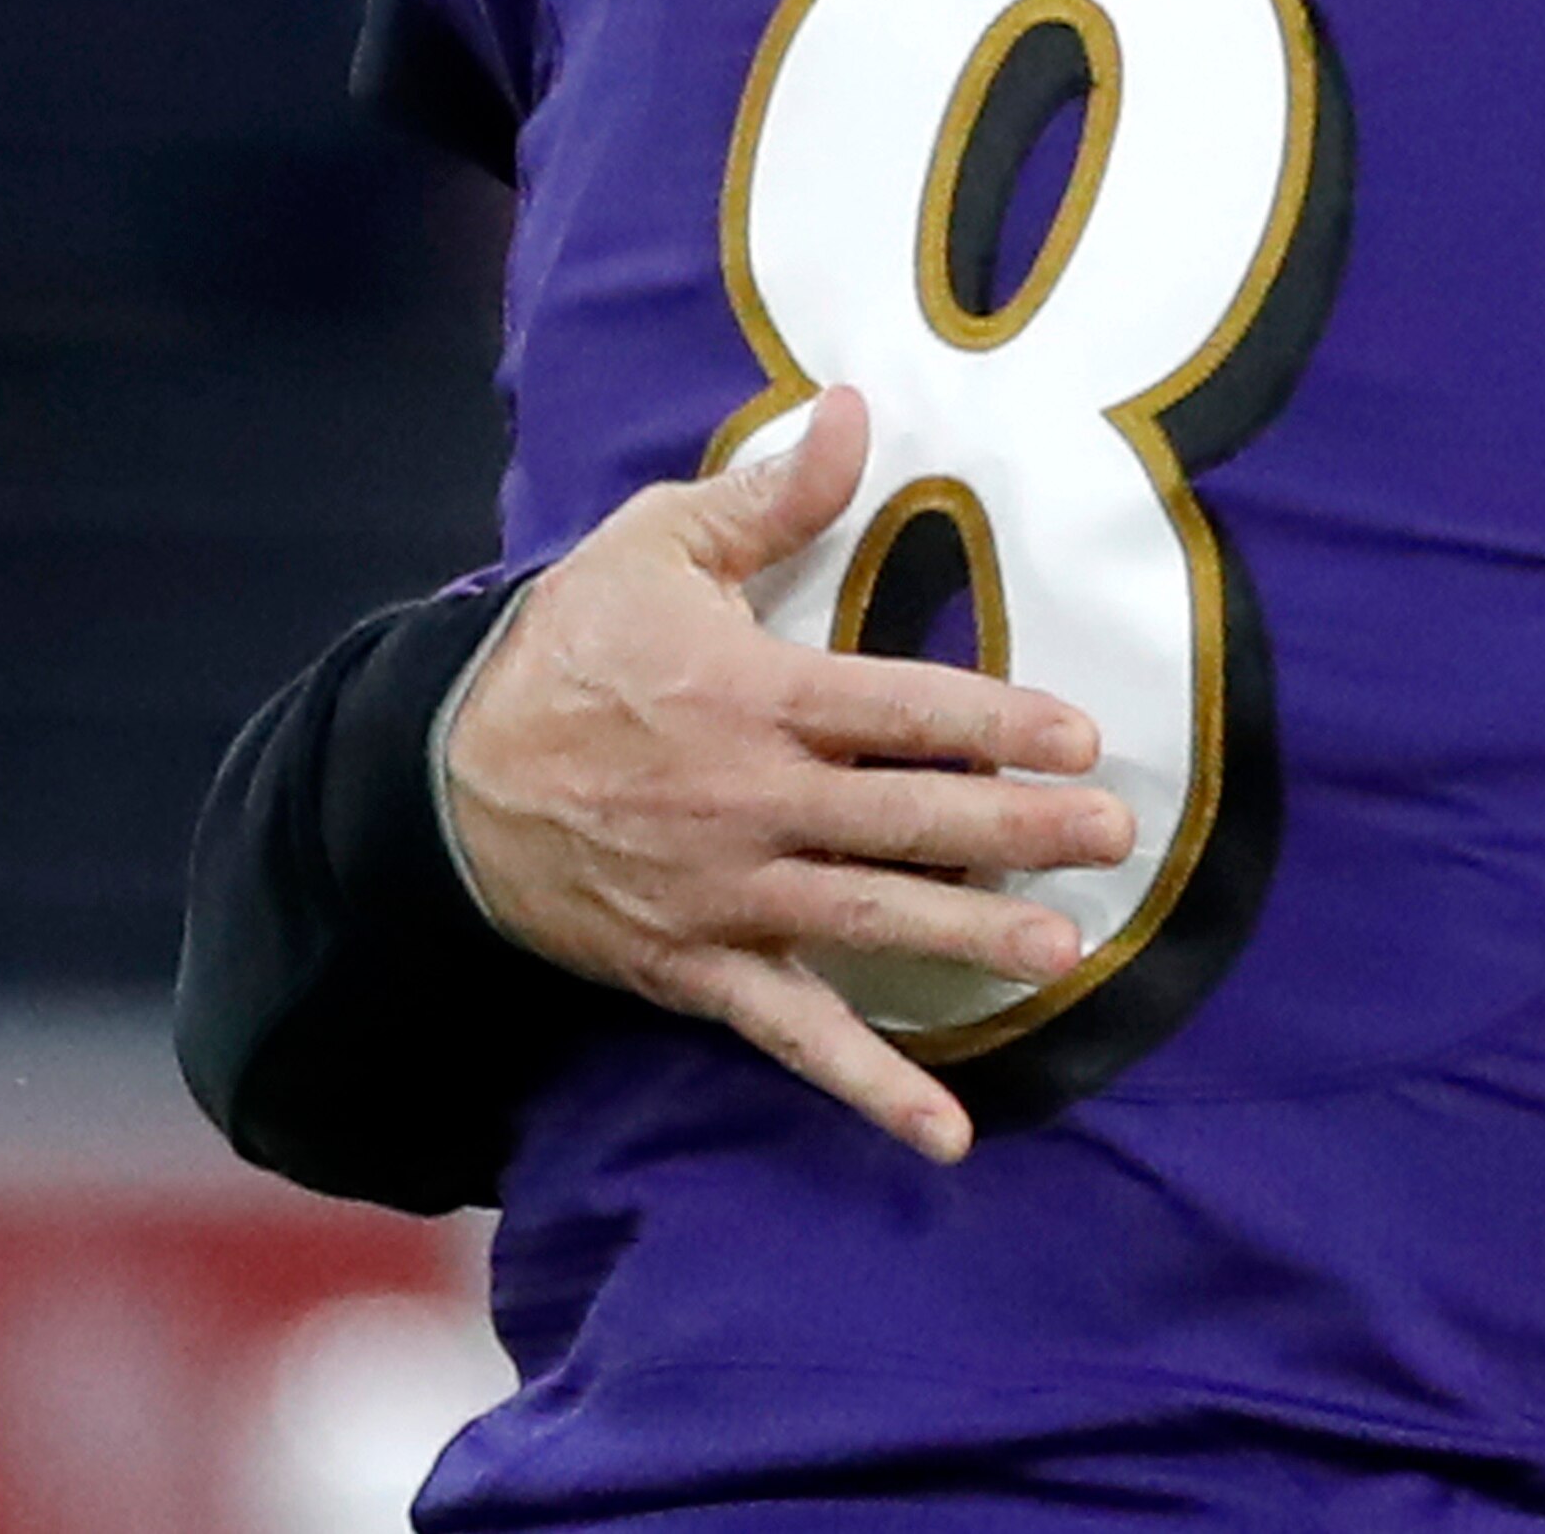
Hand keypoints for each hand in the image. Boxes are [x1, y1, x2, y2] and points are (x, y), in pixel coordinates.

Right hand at [441, 386, 1135, 1162]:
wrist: (433, 779)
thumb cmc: (565, 649)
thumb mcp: (653, 546)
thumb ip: (770, 496)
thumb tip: (859, 412)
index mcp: (750, 695)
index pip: (897, 709)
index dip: (993, 722)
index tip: (1080, 736)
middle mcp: (749, 803)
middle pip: (903, 818)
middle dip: (1014, 828)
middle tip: (1111, 838)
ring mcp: (724, 896)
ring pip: (867, 920)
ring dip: (966, 937)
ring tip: (1062, 952)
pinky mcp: (696, 970)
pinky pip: (794, 1038)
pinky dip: (870, 1089)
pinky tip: (947, 1133)